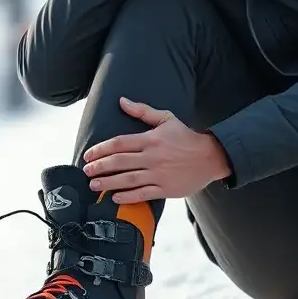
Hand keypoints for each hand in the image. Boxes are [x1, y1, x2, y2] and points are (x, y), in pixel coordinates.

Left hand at [81, 97, 230, 203]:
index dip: (101, 149)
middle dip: (100, 167)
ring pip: (128, 179)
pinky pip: (143, 194)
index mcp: (150, 139)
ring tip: (94, 185)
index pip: (119, 143)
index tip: (88, 155)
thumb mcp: (166, 119)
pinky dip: (127, 197)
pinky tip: (115, 197)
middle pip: (120, 162)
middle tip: (86, 171)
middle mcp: (152, 156)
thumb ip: (142, 111)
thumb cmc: (186, 137)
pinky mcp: (166, 189)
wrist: (210, 157)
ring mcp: (159, 174)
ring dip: (108, 182)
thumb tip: (121, 101)